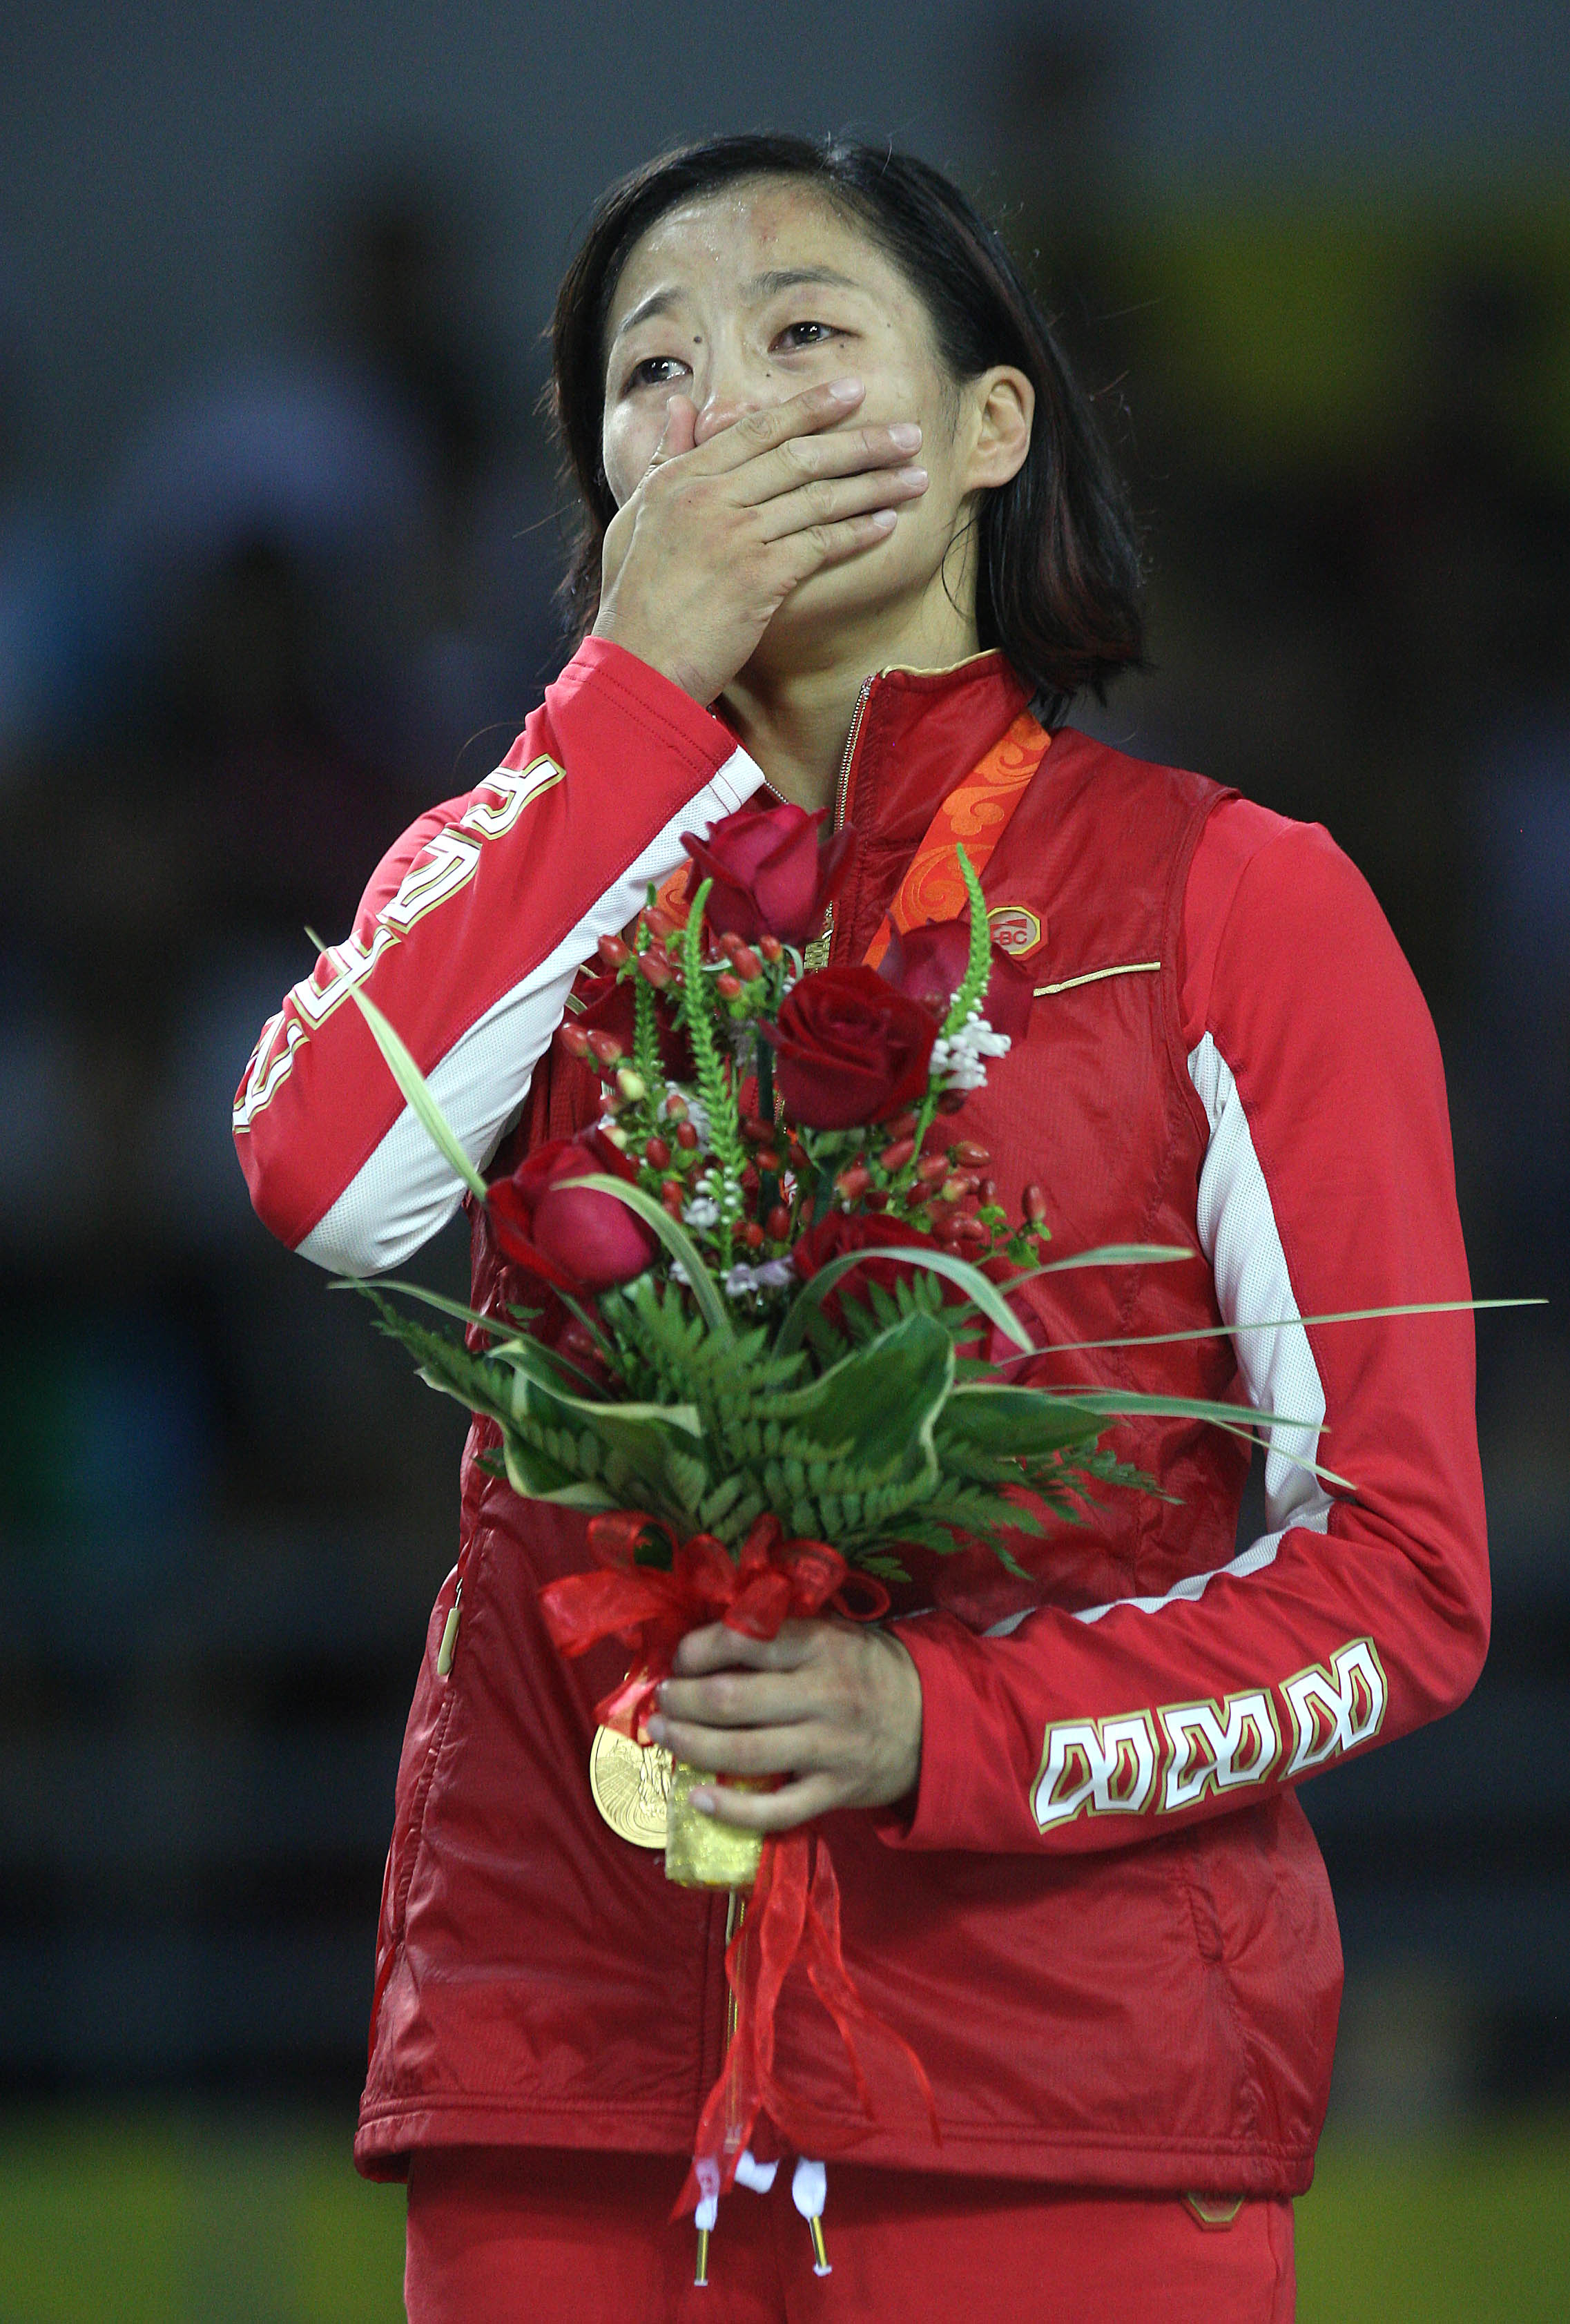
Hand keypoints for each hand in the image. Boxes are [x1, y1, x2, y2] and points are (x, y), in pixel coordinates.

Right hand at [592, 379, 927, 705]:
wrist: (635, 666)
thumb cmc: (634, 600)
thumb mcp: (635, 519)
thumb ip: (662, 459)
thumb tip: (681, 406)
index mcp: (678, 479)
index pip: (755, 430)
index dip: (810, 408)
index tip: (853, 392)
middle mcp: (706, 498)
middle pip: (797, 456)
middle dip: (860, 442)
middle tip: (907, 434)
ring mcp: (733, 536)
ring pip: (817, 497)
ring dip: (874, 484)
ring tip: (915, 476)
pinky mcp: (756, 578)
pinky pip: (820, 544)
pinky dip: (857, 532)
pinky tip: (888, 524)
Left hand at [645, 1617, 922, 1832]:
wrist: (934, 1721)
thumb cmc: (867, 1670)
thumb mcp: (834, 1634)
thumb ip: (779, 1635)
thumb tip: (705, 1639)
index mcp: (820, 1646)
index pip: (742, 1640)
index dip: (696, 1649)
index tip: (680, 1658)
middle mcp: (823, 1695)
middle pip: (731, 1700)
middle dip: (682, 1700)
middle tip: (663, 1699)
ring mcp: (828, 1748)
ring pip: (745, 1753)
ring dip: (691, 1745)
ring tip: (663, 1735)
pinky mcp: (834, 1792)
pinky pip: (776, 1809)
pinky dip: (732, 1809)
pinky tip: (696, 1798)